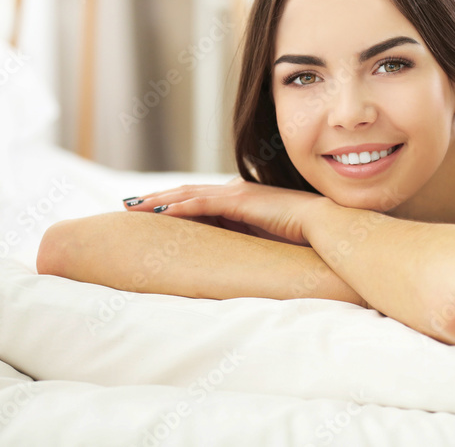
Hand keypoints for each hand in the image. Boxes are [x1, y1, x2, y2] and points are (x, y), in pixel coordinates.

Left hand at [122, 177, 326, 243]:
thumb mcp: (267, 242)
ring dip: (158, 200)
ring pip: (188, 194)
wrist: (326, 227)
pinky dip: (179, 206)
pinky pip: (202, 202)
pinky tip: (158, 212)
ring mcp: (238, 194)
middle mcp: (236, 192)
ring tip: (132, 207)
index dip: (172, 204)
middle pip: (186, 193)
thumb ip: (248, 244)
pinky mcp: (241, 201)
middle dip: (155, 199)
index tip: (148, 213)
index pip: (198, 200)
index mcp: (242, 201)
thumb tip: (231, 263)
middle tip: (128, 205)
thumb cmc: (303, 240)